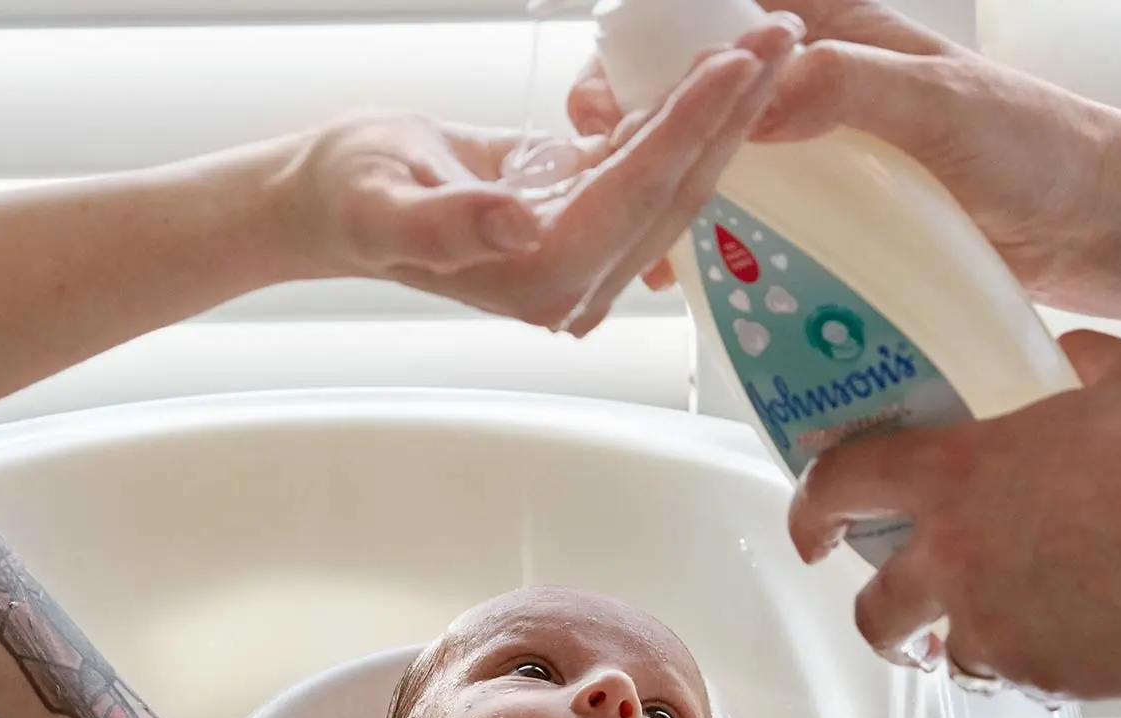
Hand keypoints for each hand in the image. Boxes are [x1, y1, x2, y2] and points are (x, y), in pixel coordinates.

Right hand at [293, 16, 794, 334]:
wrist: (336, 200)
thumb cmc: (350, 196)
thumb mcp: (382, 204)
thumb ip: (448, 226)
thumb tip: (514, 225)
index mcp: (539, 277)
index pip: (633, 194)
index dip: (686, 126)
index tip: (734, 64)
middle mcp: (577, 279)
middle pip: (674, 189)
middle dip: (732, 112)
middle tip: (784, 35)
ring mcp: (588, 254)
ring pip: (674, 177)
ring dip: (723, 111)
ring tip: (771, 40)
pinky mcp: (589, 220)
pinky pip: (649, 165)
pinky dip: (683, 115)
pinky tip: (719, 68)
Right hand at [566, 0, 1120, 302]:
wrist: (1096, 229)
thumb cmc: (1039, 148)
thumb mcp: (939, 105)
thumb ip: (848, 87)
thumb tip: (755, 95)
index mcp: (832, 34)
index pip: (715, 21)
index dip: (651, 54)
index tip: (610, 102)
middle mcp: (815, 88)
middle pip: (696, 99)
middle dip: (642, 136)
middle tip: (607, 181)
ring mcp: (819, 158)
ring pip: (716, 167)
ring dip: (670, 199)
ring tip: (642, 243)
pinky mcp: (831, 223)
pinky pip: (754, 228)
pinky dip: (715, 247)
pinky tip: (692, 278)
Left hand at [788, 331, 1120, 698]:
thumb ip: (1078, 364)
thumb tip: (1068, 354)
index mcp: (957, 473)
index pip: (840, 485)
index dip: (812, 507)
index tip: (813, 528)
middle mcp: (956, 559)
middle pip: (873, 608)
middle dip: (881, 612)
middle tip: (905, 608)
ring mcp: (996, 629)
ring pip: (949, 654)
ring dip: (968, 641)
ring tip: (1017, 622)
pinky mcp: (1045, 679)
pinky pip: (1021, 679)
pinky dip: (1040, 662)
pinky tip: (1086, 635)